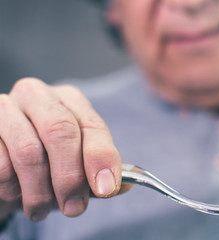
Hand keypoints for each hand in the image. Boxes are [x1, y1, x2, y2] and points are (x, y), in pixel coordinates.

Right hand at [0, 78, 121, 220]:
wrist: (2, 162)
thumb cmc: (47, 162)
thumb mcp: (76, 163)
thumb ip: (97, 172)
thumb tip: (121, 185)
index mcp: (70, 100)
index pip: (92, 125)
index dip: (101, 158)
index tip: (105, 189)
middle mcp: (38, 95)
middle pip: (61, 132)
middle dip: (70, 177)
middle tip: (74, 207)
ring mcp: (5, 108)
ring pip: (29, 152)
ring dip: (39, 191)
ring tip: (42, 208)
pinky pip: (0, 165)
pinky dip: (12, 189)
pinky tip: (16, 193)